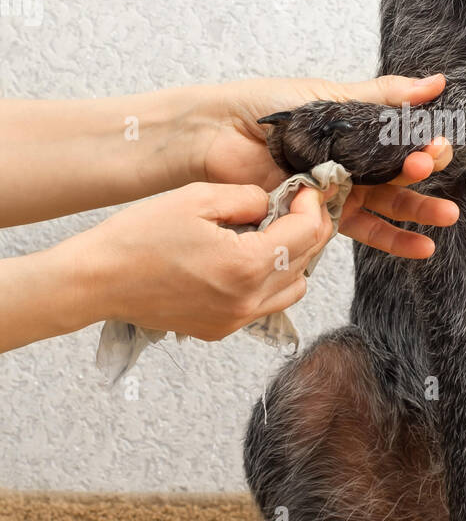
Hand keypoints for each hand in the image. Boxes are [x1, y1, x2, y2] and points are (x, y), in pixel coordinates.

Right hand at [69, 181, 332, 340]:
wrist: (98, 281)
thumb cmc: (140, 236)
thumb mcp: (197, 198)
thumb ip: (247, 197)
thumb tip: (273, 202)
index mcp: (246, 265)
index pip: (307, 233)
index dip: (312, 205)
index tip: (305, 190)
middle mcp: (248, 301)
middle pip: (305, 261)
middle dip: (306, 228)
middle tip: (293, 205)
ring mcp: (235, 320)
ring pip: (293, 288)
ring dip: (292, 259)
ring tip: (269, 232)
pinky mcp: (221, 329)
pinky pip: (265, 305)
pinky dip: (269, 280)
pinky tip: (246, 257)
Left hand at [195, 73, 457, 257]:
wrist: (220, 135)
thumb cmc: (270, 108)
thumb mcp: (333, 97)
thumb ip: (384, 97)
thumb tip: (436, 84)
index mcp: (358, 130)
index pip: (402, 139)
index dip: (421, 142)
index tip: (433, 144)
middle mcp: (354, 161)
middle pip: (400, 173)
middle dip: (424, 175)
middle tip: (431, 169)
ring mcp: (340, 190)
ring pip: (389, 203)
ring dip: (420, 211)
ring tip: (448, 217)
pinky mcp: (323, 216)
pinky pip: (363, 229)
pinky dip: (393, 239)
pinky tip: (421, 246)